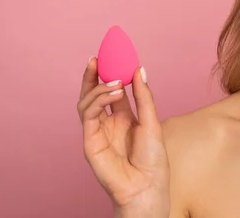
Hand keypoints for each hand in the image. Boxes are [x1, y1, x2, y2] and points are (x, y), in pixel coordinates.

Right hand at [77, 58, 169, 215]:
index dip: (110, 72)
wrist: (147, 185)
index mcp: (123, 116)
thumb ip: (143, 96)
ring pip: (87, 102)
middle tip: (96, 58)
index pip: (112, 90)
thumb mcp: (151, 121)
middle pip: (93, 93)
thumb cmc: (152, 159)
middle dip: (93, 75)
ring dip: (99, 87)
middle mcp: (108, 122)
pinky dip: (98, 101)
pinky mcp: (90, 141)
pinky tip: (113, 93)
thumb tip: (139, 69)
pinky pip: (88, 116)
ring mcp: (97, 131)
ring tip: (115, 81)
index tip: (112, 54)